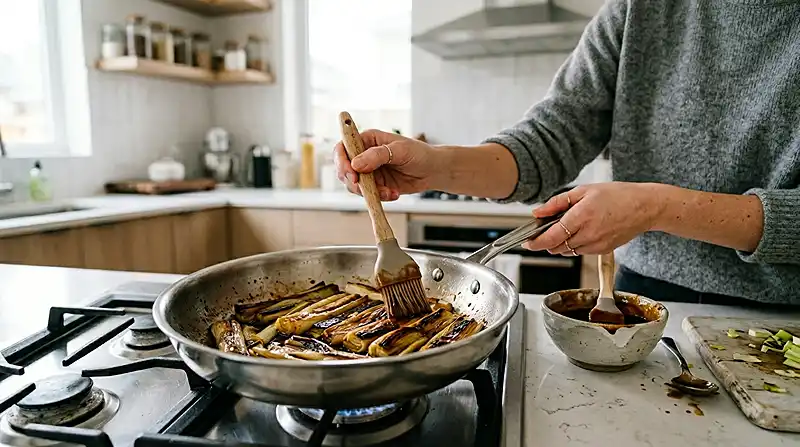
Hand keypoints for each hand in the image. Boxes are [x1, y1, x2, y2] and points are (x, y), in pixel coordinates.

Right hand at [333, 129, 440, 200]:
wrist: (432, 171)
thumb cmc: (419, 153)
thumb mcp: (400, 150)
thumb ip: (378, 155)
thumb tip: (356, 163)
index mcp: (367, 140)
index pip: (343, 147)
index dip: (342, 161)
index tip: (351, 173)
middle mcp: (364, 155)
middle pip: (344, 169)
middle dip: (352, 181)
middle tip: (363, 188)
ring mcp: (369, 171)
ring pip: (354, 185)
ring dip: (368, 192)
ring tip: (388, 191)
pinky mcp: (375, 185)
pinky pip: (368, 195)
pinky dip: (378, 197)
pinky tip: (393, 193)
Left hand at [524, 182, 663, 254]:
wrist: (645, 207)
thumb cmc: (618, 195)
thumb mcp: (584, 191)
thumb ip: (557, 203)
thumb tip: (538, 212)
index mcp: (582, 216)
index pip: (552, 236)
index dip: (536, 242)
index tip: (527, 242)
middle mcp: (589, 234)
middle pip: (557, 247)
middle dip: (546, 242)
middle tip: (544, 231)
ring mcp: (596, 244)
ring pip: (567, 251)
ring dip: (560, 243)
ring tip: (566, 227)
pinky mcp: (602, 250)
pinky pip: (580, 251)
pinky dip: (574, 245)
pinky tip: (580, 231)